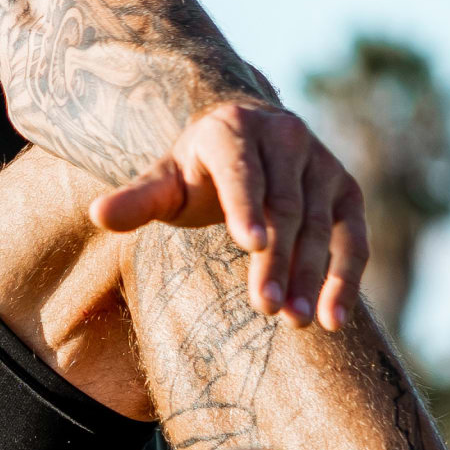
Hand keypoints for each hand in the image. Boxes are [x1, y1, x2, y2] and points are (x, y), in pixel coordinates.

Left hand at [86, 99, 368, 329]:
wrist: (248, 141)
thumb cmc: (197, 171)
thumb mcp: (165, 181)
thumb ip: (137, 199)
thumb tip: (98, 215)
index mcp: (232, 129)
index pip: (241, 171)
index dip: (245, 206)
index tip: (249, 245)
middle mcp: (284, 135)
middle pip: (282, 206)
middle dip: (275, 260)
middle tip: (265, 308)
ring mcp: (321, 161)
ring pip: (318, 226)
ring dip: (310, 276)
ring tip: (296, 321)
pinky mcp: (347, 190)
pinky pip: (352, 237)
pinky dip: (346, 277)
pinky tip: (333, 317)